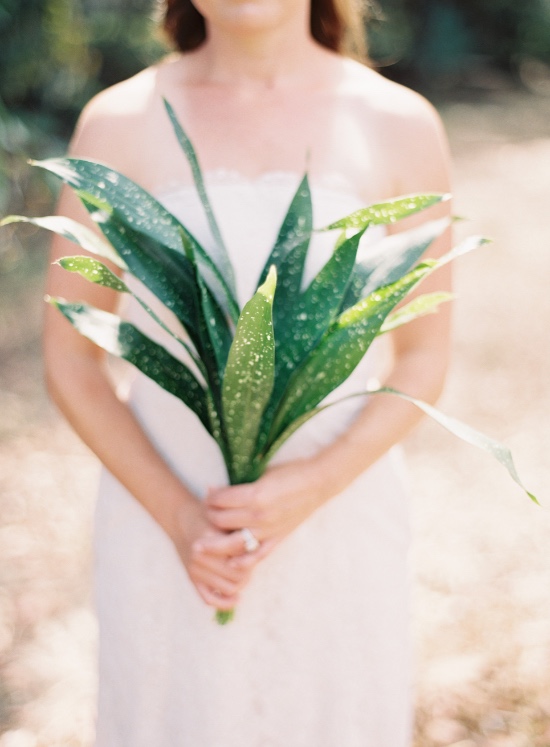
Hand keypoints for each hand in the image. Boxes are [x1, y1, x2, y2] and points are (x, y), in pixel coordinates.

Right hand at [169, 496, 262, 610]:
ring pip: (229, 587)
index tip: (255, 547)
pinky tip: (237, 597)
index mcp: (209, 538)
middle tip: (251, 561)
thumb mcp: (223, 518)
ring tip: (245, 574)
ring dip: (241, 583)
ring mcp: (195, 570)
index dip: (252, 552)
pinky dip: (225, 602)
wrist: (180, 520)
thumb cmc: (207, 516)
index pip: (240, 555)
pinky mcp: (191, 579)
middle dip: (249, 569)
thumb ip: (237, 531)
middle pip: (238, 574)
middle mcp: (200, 556)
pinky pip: (209, 599)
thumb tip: (257, 548)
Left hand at [203, 458, 329, 555]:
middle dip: (208, 516)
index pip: (219, 500)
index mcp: (254, 495)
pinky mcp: (276, 539)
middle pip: (221, 521)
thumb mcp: (262, 473)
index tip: (207, 494)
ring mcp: (268, 530)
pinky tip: (228, 563)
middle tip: (204, 513)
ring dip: (213, 544)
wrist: (318, 484)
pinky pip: (255, 556)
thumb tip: (213, 490)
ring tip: (200, 544)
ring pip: (231, 543)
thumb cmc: (290, 473)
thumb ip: (239, 485)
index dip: (209, 497)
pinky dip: (240, 562)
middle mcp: (259, 515)